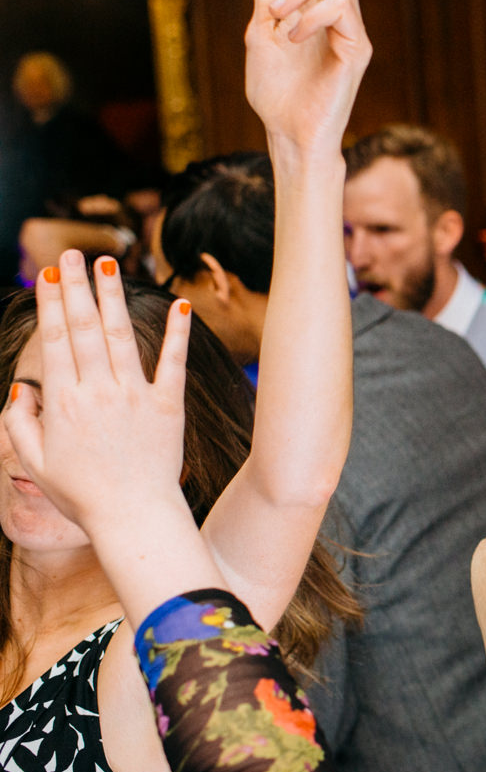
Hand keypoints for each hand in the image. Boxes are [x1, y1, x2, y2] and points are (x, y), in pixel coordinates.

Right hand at [2, 251, 190, 535]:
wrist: (133, 516)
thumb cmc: (81, 494)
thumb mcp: (35, 462)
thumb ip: (19, 422)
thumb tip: (20, 388)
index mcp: (62, 403)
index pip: (56, 341)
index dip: (53, 305)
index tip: (50, 276)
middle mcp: (98, 392)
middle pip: (86, 329)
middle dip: (78, 288)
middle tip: (74, 255)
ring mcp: (135, 396)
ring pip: (122, 337)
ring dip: (115, 298)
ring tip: (109, 264)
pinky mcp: (168, 406)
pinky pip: (172, 363)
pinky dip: (176, 334)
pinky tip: (180, 305)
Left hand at [245, 0, 370, 149]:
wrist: (289, 135)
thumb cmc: (275, 92)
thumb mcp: (257, 34)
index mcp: (309, 0)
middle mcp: (335, 6)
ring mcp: (350, 25)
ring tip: (276, 20)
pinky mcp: (357, 46)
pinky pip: (335, 7)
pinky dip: (306, 18)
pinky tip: (291, 39)